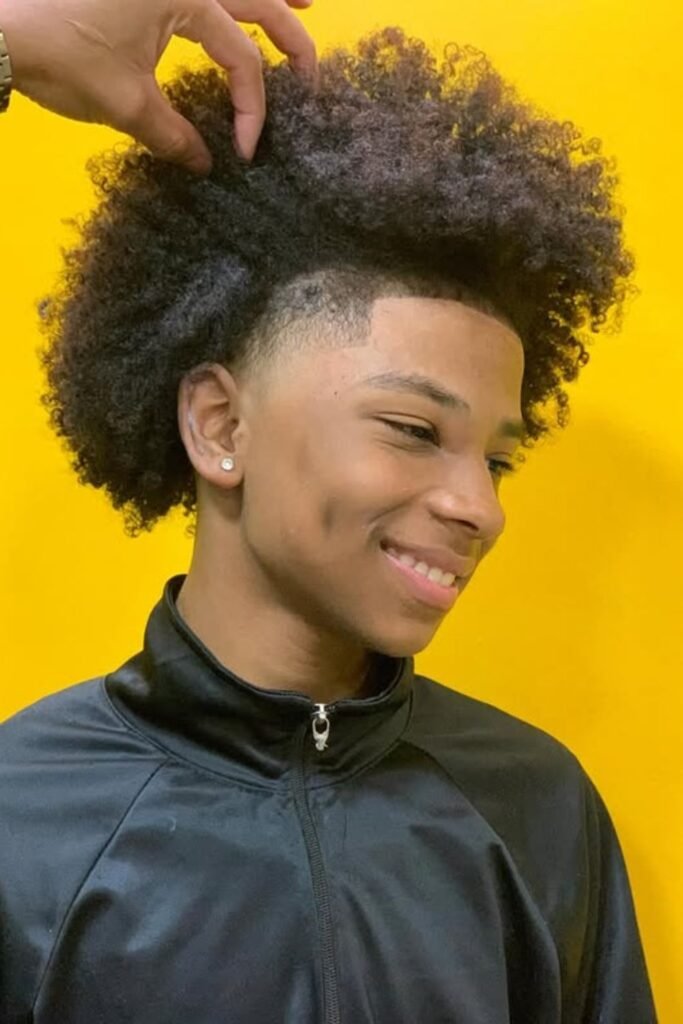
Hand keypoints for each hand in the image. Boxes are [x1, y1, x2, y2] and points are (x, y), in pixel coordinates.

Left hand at [1, 0, 317, 171]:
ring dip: (270, 3)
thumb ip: (176, 137)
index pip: (241, 57)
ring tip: (309, 7)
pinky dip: (229, 6)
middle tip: (313, 76)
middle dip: (293, 37)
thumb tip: (206, 165)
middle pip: (259, 1)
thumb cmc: (63, 56)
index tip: (246, 151)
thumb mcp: (126, 105)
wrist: (1, 31)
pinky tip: (238, 14)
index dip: (251, 108)